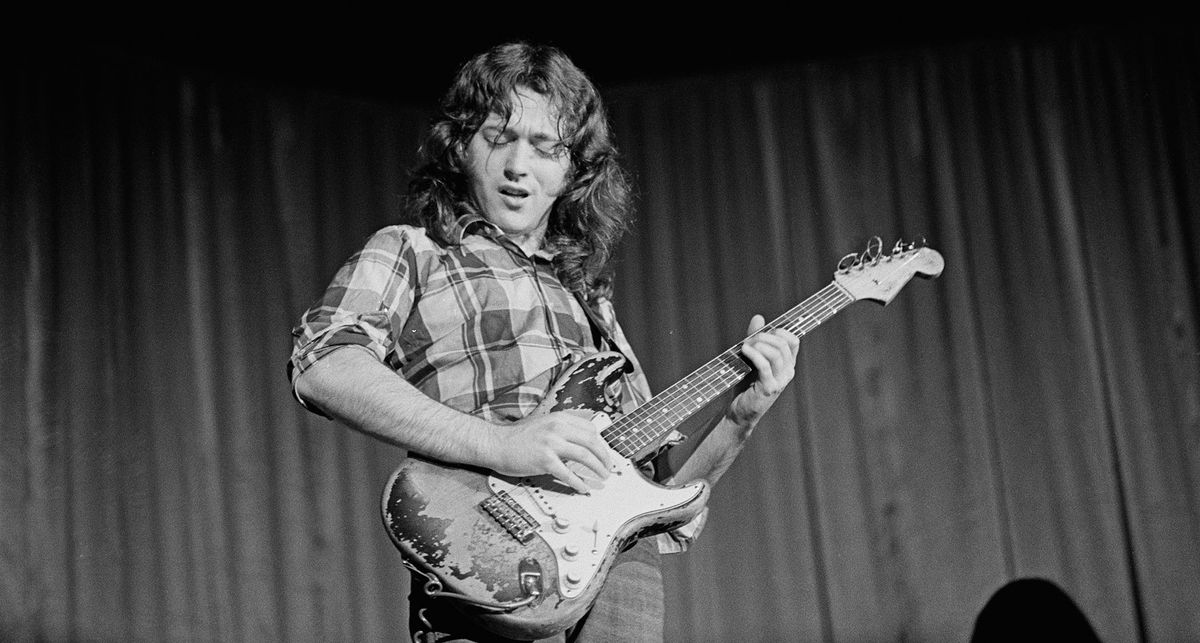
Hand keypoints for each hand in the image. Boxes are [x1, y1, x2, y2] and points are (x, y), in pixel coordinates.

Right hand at [483, 411, 614, 494]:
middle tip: (608, 467)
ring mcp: (551, 444)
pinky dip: (578, 482)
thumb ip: (561, 429)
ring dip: (597, 468)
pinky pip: (568, 473)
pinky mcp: (544, 460)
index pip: (590, 428)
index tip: (603, 452)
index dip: (600, 442)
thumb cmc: (517, 437)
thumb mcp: (543, 423)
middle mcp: (557, 428)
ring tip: (602, 477)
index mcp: (559, 418)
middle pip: (592, 441)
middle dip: (604, 456)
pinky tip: (583, 488)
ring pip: (584, 456)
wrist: (496, 443)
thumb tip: (580, 441)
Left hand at [729, 315, 799, 425]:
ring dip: (758, 344)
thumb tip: (759, 317)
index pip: (793, 340)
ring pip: (775, 353)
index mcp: (787, 364)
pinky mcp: (769, 388)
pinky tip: (744, 350)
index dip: (779, 332)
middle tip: (749, 340)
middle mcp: (788, 372)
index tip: (763, 333)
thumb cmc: (746, 384)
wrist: (740, 411)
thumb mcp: (752, 358)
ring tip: (745, 346)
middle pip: (783, 344)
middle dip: (764, 337)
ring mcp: (780, 380)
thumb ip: (756, 339)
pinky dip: (754, 353)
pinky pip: (764, 364)